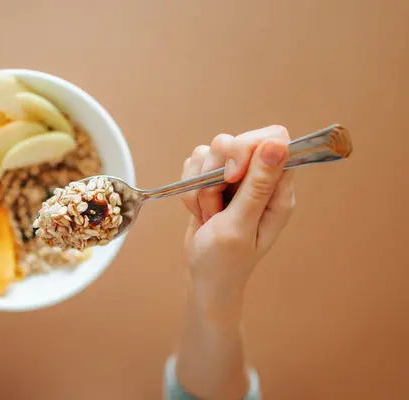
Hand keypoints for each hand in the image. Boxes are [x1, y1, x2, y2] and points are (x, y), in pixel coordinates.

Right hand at [181, 125, 294, 315]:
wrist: (204, 278)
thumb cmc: (226, 261)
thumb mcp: (241, 225)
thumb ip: (257, 185)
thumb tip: (277, 144)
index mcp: (278, 189)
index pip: (273, 137)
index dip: (248, 148)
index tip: (232, 175)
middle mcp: (259, 178)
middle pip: (235, 141)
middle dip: (215, 172)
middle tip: (216, 204)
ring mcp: (235, 178)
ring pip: (211, 151)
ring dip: (200, 186)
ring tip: (209, 214)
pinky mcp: (213, 179)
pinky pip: (195, 164)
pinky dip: (190, 189)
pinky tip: (199, 211)